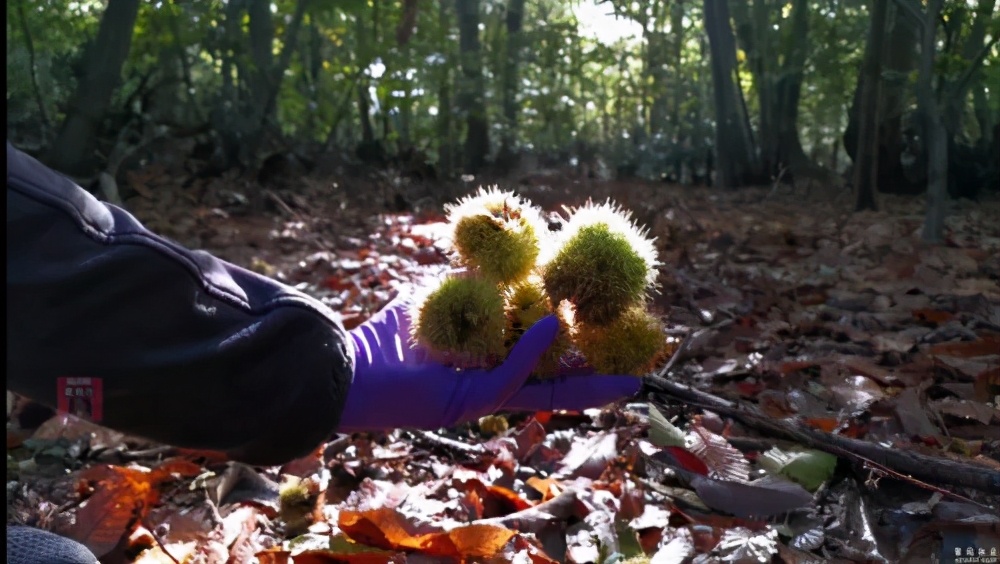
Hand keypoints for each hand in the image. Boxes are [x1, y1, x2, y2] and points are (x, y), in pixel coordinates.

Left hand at [336, 291, 640, 431]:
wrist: (344, 368)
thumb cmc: (383, 340)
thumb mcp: (434, 303)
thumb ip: (467, 289)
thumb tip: (495, 262)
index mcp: (482, 371)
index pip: (539, 370)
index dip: (574, 361)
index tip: (606, 347)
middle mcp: (486, 391)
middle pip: (552, 389)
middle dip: (593, 384)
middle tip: (635, 376)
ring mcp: (477, 401)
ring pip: (542, 395)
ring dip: (583, 381)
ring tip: (625, 377)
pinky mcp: (463, 403)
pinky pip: (507, 379)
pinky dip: (531, 353)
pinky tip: (552, 327)